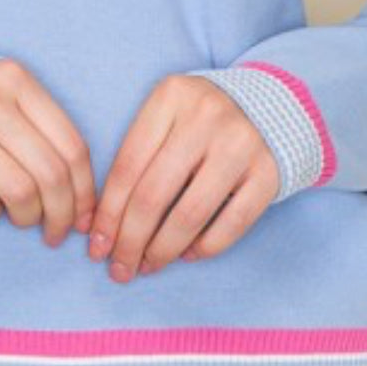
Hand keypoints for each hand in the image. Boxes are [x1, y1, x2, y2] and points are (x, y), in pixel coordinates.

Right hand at [0, 58, 97, 246]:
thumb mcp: (7, 95)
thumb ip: (44, 131)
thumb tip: (83, 199)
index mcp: (14, 79)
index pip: (71, 145)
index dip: (86, 190)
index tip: (85, 215)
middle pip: (50, 173)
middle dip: (63, 214)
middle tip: (59, 232)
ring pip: (20, 192)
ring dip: (30, 217)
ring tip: (24, 219)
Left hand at [87, 74, 279, 280]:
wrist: (269, 105)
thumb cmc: (199, 120)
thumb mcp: (166, 116)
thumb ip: (139, 156)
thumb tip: (104, 224)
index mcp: (171, 97)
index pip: (128, 165)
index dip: (108, 212)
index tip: (96, 245)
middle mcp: (206, 116)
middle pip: (153, 194)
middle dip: (129, 241)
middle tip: (119, 268)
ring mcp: (241, 144)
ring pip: (190, 214)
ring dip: (162, 251)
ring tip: (147, 266)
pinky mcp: (268, 173)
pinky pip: (231, 224)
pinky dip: (204, 248)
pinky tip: (186, 254)